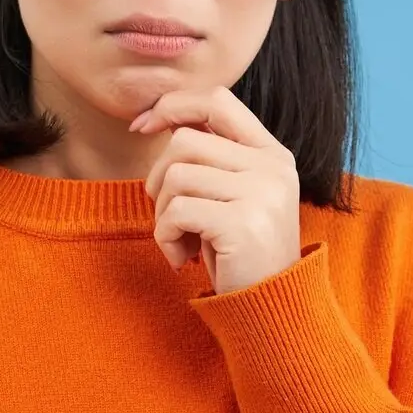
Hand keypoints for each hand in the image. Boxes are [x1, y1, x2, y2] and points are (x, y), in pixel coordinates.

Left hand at [131, 88, 301, 294]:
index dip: (172, 106)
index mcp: (271, 154)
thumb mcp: (231, 195)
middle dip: (159, 179)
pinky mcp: (242, 223)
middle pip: (184, 142)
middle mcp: (272, 167)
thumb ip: (209, 157)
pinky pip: (176, 212)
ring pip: (175, 176)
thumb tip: (157, 118)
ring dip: (162, 213)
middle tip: (170, 216)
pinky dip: (165, 237)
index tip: (141, 127)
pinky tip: (182, 259)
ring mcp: (261, 193)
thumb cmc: (238, 252)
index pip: (217, 100)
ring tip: (181, 240)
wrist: (270, 311)